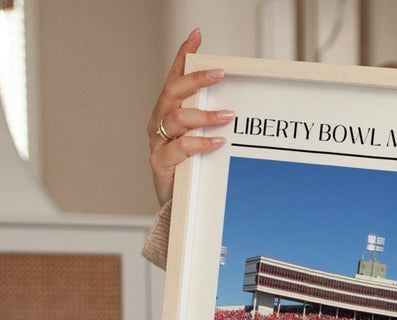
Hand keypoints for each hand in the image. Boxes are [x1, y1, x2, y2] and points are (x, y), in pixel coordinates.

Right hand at [147, 28, 232, 205]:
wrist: (175, 203)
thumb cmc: (189, 167)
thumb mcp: (200, 138)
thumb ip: (210, 120)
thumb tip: (237, 104)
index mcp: (168, 111)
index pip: (174, 77)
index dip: (184, 56)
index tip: (197, 37)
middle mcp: (160, 122)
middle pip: (173, 92)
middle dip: (195, 80)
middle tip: (219, 73)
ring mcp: (158, 142)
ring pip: (177, 119)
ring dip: (204, 115)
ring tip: (228, 116)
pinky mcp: (161, 163)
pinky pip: (181, 148)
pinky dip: (201, 143)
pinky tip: (218, 142)